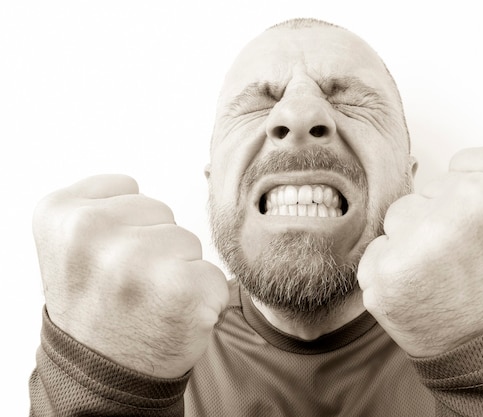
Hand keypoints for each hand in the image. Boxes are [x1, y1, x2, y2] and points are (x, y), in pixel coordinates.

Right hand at [32, 175, 228, 377]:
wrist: (102, 378)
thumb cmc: (96, 307)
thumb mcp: (71, 246)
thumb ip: (100, 206)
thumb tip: (180, 173)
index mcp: (60, 214)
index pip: (127, 188)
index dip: (126, 225)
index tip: (106, 260)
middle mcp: (92, 232)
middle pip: (161, 212)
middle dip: (154, 245)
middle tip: (129, 285)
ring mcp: (137, 260)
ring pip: (188, 241)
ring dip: (179, 269)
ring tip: (148, 302)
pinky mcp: (182, 288)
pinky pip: (212, 273)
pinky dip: (203, 296)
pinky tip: (173, 317)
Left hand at [358, 147, 482, 356]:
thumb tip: (432, 166)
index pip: (461, 165)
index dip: (466, 202)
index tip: (482, 231)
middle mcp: (472, 200)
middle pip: (425, 192)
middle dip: (435, 222)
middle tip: (464, 261)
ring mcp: (429, 234)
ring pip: (397, 218)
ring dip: (409, 245)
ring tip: (441, 279)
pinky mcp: (390, 269)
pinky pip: (376, 252)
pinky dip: (388, 272)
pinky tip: (418, 293)